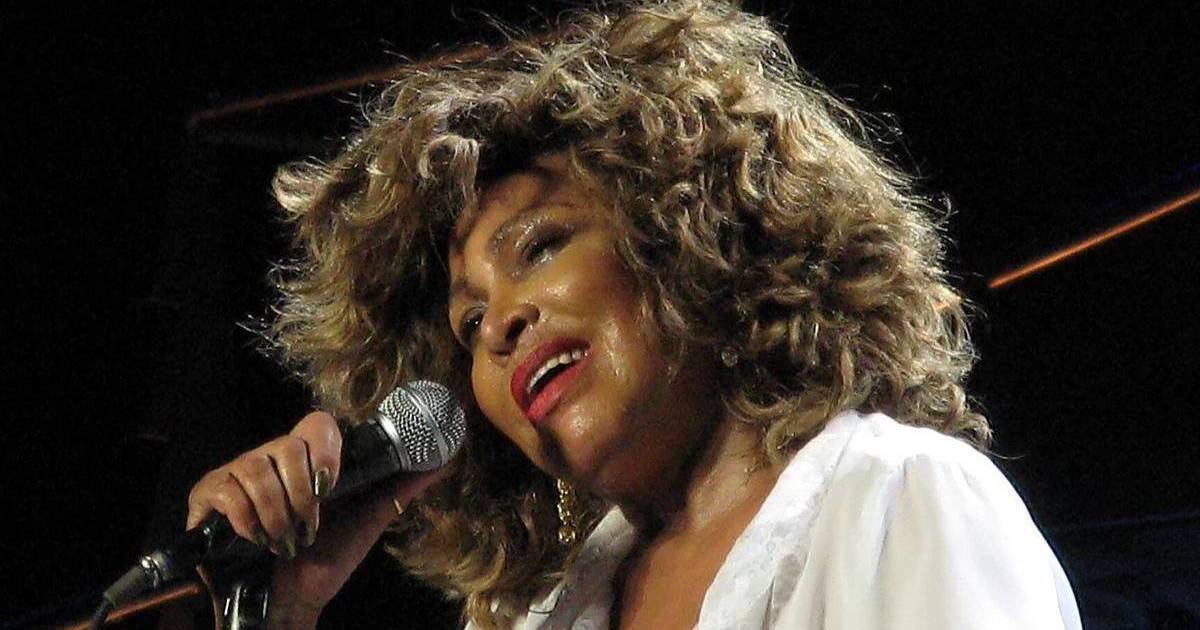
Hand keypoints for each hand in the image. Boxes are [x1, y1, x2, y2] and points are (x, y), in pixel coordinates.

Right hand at [186, 411, 450, 628]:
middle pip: (287, 446)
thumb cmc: (323, 562)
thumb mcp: (367, 521)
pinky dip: (248, 521)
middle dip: (303, 496)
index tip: (331, 485)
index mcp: (306, 459)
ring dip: (277, 514)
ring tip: (284, 540)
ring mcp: (236, 474)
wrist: (286, 603)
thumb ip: (400, 488)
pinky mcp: (208, 496)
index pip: (316, 424)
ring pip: (256, 468)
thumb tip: (443, 461)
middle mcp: (270, 458)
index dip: (325, 449)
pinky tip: (256, 540)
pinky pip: (228, 491)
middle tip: (307, 527)